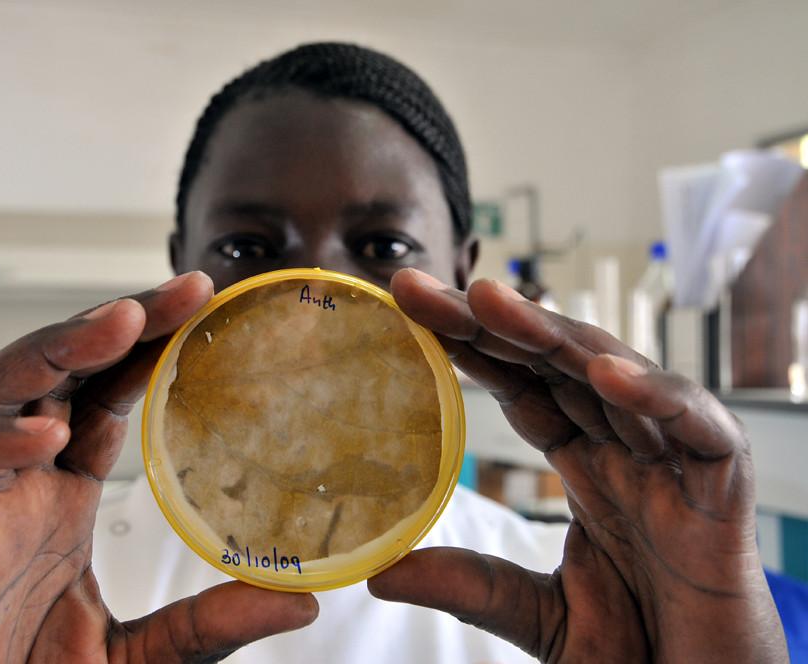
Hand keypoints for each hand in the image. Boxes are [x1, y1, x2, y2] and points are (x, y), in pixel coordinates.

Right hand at [0, 272, 317, 662]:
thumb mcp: (145, 653)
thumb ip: (209, 621)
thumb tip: (301, 599)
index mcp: (61, 494)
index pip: (102, 396)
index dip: (144, 348)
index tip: (201, 306)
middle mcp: (15, 482)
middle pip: (53, 374)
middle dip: (109, 325)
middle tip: (177, 292)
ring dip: (52, 352)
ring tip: (116, 325)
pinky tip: (43, 431)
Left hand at [369, 269, 786, 662]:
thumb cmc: (640, 653)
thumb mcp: (539, 616)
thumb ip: (472, 586)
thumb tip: (381, 573)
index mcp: (586, 465)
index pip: (519, 386)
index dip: (467, 346)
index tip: (407, 312)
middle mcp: (624, 448)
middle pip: (552, 364)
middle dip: (486, 321)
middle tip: (414, 287)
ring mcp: (672, 460)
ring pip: (612, 374)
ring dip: (551, 334)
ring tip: (485, 300)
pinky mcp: (724, 484)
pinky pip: (696, 425)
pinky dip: (656, 396)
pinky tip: (604, 373)